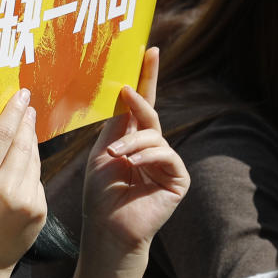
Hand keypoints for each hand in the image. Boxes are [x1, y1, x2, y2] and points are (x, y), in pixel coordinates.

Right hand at [0, 88, 46, 277]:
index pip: (0, 136)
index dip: (12, 112)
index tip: (20, 95)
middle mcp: (5, 190)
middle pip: (22, 144)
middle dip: (26, 121)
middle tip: (27, 103)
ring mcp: (26, 202)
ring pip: (34, 159)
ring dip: (32, 139)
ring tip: (29, 123)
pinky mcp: (40, 211)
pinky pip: (37, 179)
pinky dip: (31, 167)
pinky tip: (25, 160)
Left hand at [82, 47, 189, 255]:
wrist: (106, 227)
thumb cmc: (99, 193)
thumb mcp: (101, 150)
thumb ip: (115, 124)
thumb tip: (124, 91)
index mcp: (132, 137)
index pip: (140, 103)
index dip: (146, 77)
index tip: (149, 51)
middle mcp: (152, 146)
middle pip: (151, 111)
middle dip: (141, 97)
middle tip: (127, 88)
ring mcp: (166, 161)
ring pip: (154, 135)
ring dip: (132, 143)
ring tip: (115, 156)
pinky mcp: (177, 178)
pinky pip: (165, 155)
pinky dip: (147, 156)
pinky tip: (131, 165)